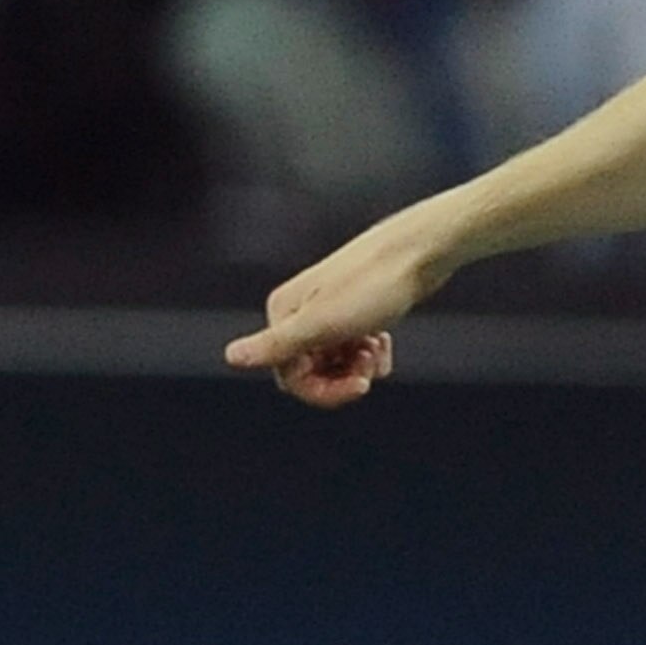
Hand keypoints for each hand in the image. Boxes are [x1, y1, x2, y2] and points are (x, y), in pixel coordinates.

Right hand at [224, 214, 433, 407]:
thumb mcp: (322, 323)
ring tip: (377, 347)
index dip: (324, 392)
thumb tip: (229, 357)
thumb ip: (277, 345)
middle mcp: (299, 312)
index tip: (360, 386)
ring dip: (360, 367)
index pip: (290, 378)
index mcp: (283, 314)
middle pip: (313, 373)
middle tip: (369, 364)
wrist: (417, 253)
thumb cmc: (371, 285)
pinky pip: (355, 350)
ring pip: (336, 364)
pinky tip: (383, 340)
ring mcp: (328, 311)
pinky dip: (371, 354)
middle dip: (343, 378)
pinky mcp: (354, 311)